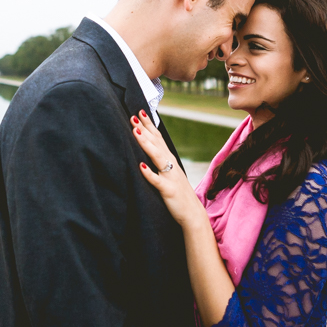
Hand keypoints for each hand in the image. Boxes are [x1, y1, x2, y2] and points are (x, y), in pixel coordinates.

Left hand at [131, 110, 205, 228]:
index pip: (158, 138)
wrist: (193, 214)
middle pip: (156, 143)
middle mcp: (171, 165)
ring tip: (135, 132)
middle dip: (144, 129)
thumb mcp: (170, 173)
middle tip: (133, 116)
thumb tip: (150, 149)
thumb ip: (161, 161)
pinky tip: (140, 167)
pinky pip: (158, 181)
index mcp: (170, 160)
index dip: (149, 125)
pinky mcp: (168, 190)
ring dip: (146, 144)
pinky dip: (149, 174)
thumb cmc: (179, 193)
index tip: (139, 112)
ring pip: (157, 157)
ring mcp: (170, 177)